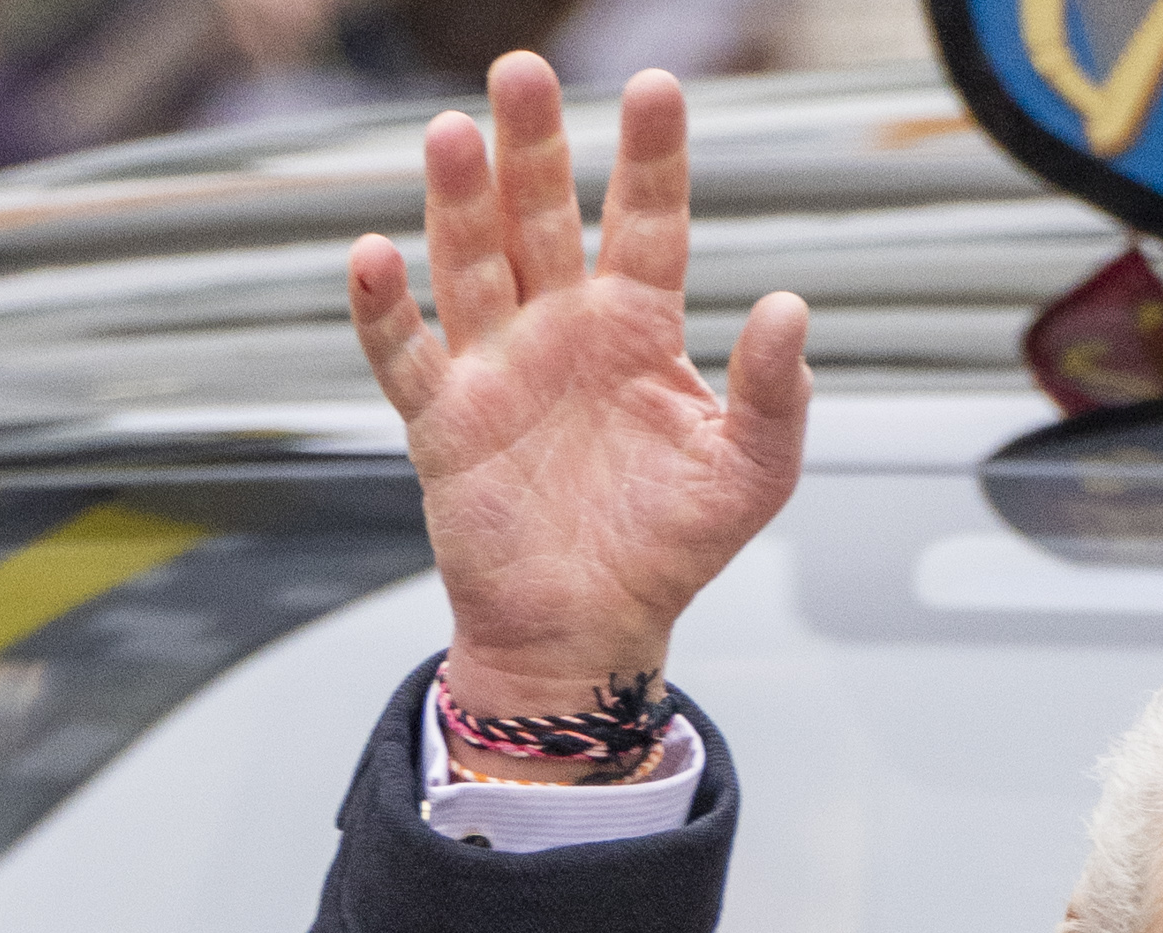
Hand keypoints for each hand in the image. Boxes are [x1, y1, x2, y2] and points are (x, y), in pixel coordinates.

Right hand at [348, 55, 809, 723]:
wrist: (590, 631)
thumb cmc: (669, 548)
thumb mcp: (750, 473)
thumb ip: (776, 393)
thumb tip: (788, 307)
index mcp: (637, 328)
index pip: (647, 223)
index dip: (650, 159)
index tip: (657, 87)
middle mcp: (561, 329)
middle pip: (543, 217)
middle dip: (534, 147)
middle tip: (525, 71)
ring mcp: (496, 368)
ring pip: (471, 264)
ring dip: (459, 202)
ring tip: (454, 133)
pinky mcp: (443, 423)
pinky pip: (405, 355)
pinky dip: (385, 309)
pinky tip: (373, 255)